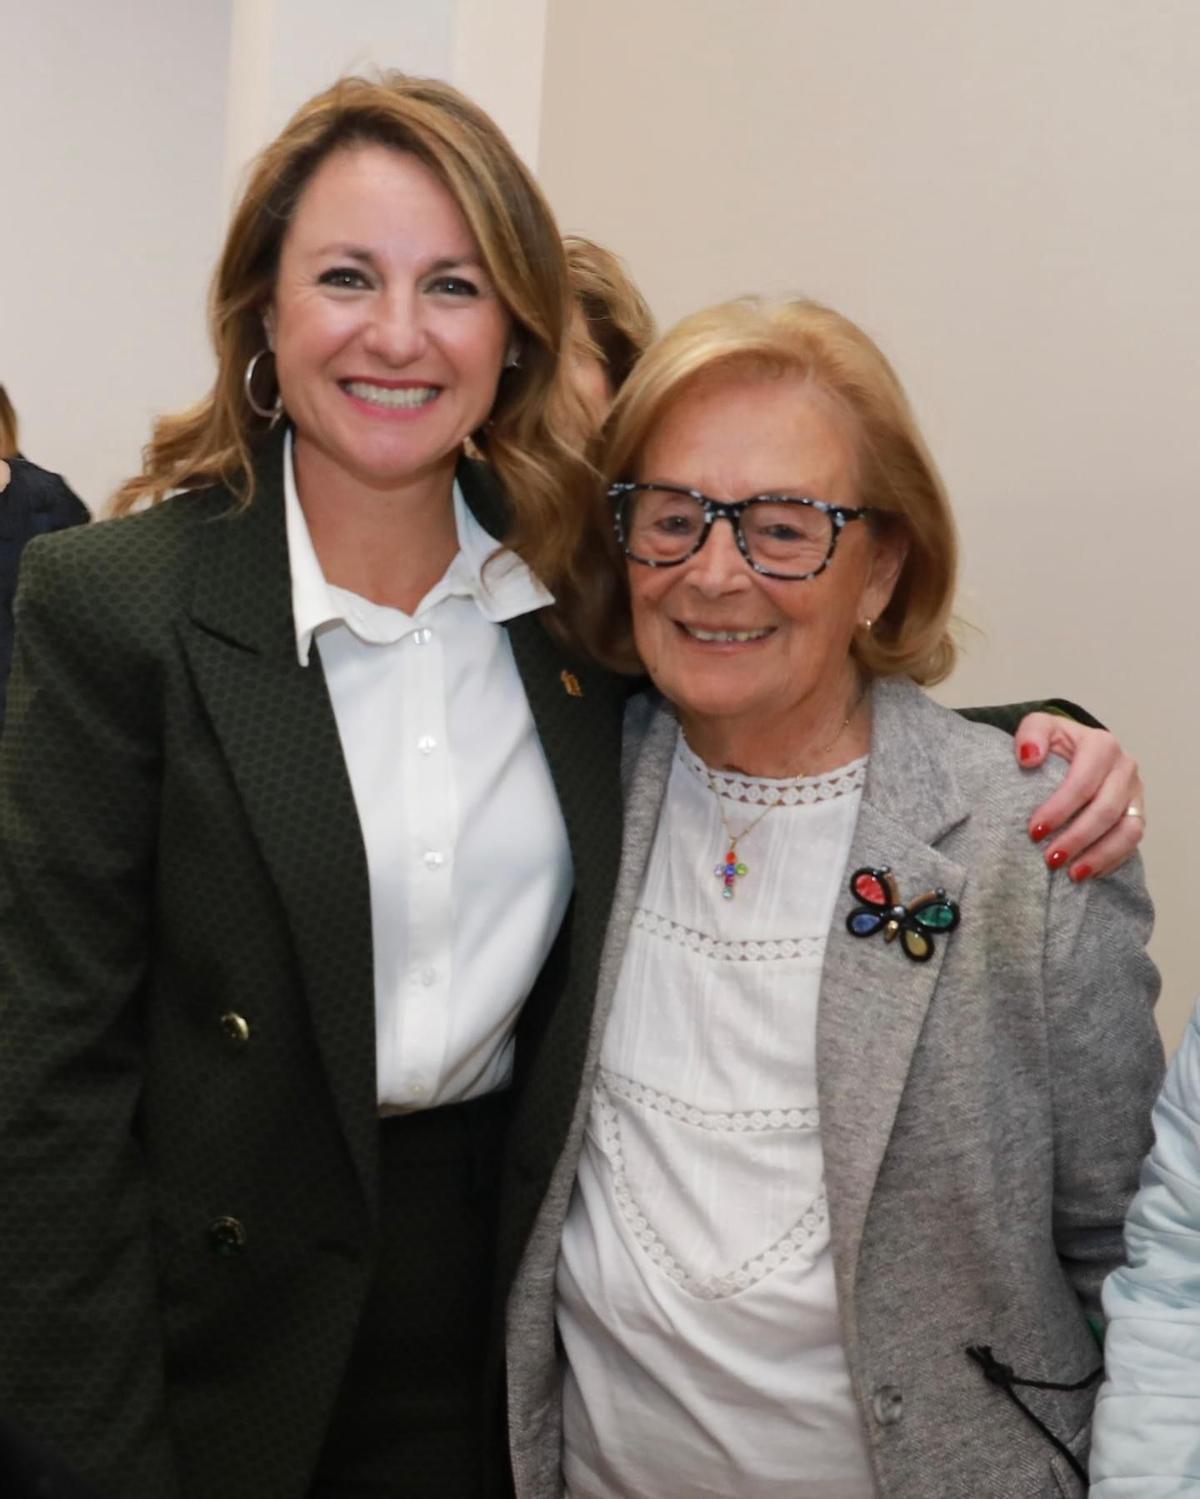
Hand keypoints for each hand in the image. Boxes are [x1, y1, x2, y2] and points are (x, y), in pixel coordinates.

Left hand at [1014, 713, 1143, 879]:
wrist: (1073, 751)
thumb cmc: (1053, 743)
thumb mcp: (1039, 728)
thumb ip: (1031, 734)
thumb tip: (1029, 758)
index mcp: (1102, 745)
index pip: (1084, 782)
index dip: (1060, 809)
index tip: (1035, 831)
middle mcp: (1125, 768)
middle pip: (1107, 809)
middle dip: (1077, 837)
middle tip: (1050, 859)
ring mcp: (1135, 793)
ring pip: (1128, 830)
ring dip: (1099, 855)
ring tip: (1072, 874)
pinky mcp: (1137, 814)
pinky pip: (1132, 843)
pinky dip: (1111, 860)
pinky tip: (1087, 873)